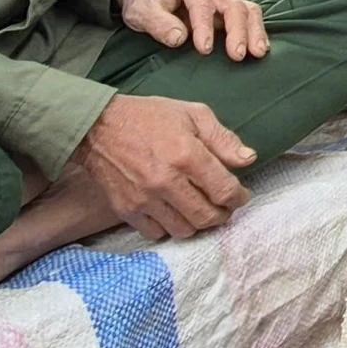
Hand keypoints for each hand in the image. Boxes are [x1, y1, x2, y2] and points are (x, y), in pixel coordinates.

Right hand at [75, 92, 254, 238]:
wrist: (98, 127)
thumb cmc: (149, 117)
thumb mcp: (192, 114)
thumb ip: (222, 138)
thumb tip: (248, 159)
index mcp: (186, 155)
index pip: (224, 191)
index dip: (238, 198)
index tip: (240, 195)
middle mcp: (166, 181)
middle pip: (206, 217)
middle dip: (221, 214)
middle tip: (222, 206)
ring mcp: (144, 199)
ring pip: (184, 230)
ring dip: (196, 223)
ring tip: (198, 208)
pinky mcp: (126, 210)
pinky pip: (156, 233)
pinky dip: (168, 227)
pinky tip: (172, 212)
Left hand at [118, 0, 267, 59]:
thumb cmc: (147, 2)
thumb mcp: (141, 12)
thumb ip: (158, 24)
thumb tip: (179, 38)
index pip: (201, 1)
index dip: (204, 25)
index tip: (204, 49)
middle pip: (231, 3)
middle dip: (236, 29)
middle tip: (237, 55)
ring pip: (246, 8)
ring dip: (253, 31)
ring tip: (257, 52)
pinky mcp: (229, 7)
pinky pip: (249, 15)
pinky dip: (256, 31)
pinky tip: (259, 48)